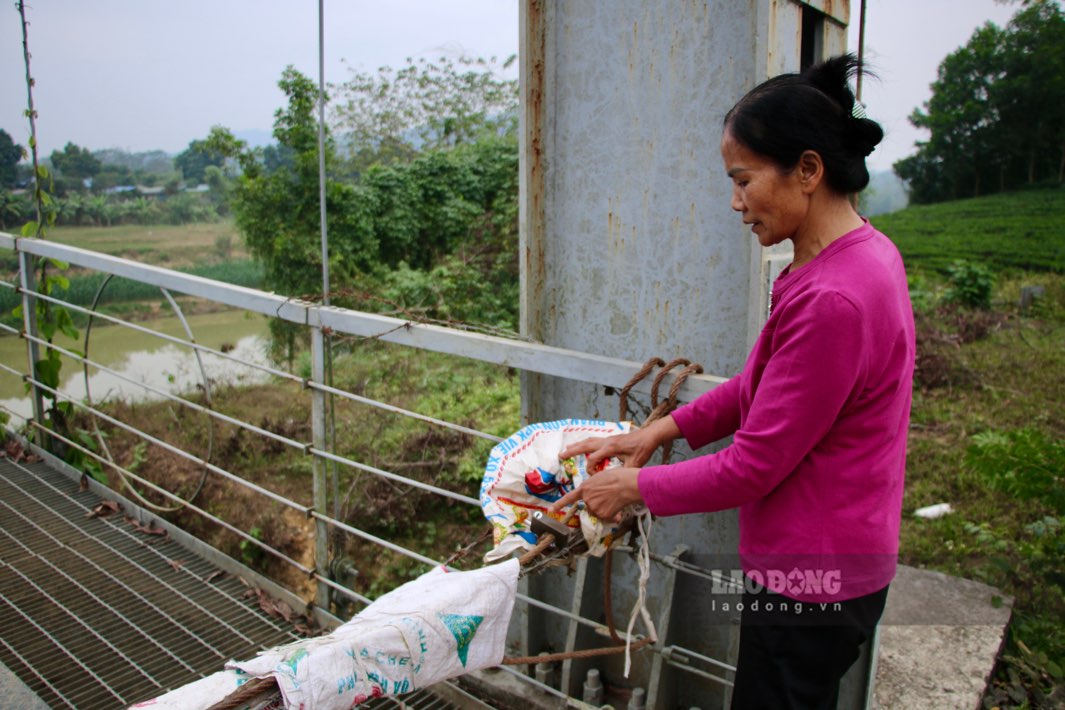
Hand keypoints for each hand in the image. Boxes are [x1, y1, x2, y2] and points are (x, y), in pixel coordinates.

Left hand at [550, 467, 641, 521]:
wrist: (627, 484)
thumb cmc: (618, 477)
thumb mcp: (601, 477)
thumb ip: (594, 487)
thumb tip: (598, 496)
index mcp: (585, 487)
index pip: (569, 497)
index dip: (559, 504)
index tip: (551, 509)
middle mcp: (586, 499)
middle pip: (589, 506)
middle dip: (597, 504)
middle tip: (608, 497)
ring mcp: (594, 507)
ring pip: (598, 512)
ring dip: (605, 510)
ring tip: (614, 500)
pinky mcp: (602, 514)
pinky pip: (607, 518)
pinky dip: (612, 516)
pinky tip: (618, 507)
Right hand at [558, 414, 680, 469]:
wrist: (649, 436)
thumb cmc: (643, 449)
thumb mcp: (634, 464)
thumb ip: (623, 473)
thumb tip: (614, 482)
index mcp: (611, 447)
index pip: (593, 459)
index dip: (592, 470)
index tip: (596, 478)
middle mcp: (606, 441)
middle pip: (585, 445)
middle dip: (572, 450)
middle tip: (560, 455)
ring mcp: (608, 439)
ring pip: (588, 441)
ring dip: (576, 445)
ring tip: (566, 449)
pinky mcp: (610, 439)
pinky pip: (593, 441)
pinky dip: (585, 444)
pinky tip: (581, 446)